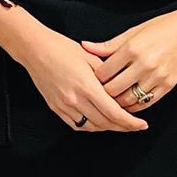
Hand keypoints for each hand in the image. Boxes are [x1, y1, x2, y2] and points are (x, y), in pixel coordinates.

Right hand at [16, 25, 149, 134]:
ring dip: (107, 128)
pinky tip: (99, 122)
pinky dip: (91, 126)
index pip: (114, 113)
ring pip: (92, 127)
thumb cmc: (61, 48)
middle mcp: (75, 100)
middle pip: (105, 123)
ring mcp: (64, 106)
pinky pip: (77, 125)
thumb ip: (108, 75)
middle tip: (134, 126)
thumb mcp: (90, 57)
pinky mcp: (56, 108)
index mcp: (87, 86)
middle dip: (123, 127)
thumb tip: (122, 88)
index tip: (141, 125)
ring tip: (119, 124)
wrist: (35, 49)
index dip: (130, 122)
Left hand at [79, 5, 176, 115]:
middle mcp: (144, 64)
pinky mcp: (168, 85)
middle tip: (99, 93)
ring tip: (112, 100)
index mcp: (132, 48)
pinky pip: (146, 103)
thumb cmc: (163, 27)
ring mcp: (157, 76)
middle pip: (113, 89)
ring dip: (118, 102)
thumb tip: (86, 47)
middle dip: (103, 93)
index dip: (95, 78)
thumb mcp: (133, 31)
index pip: (104, 72)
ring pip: (129, 100)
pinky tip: (129, 103)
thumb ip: (109, 44)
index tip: (93, 79)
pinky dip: (135, 106)